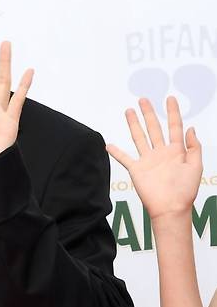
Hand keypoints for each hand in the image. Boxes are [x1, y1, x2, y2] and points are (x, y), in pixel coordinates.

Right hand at [106, 96, 201, 219]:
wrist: (170, 208)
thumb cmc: (185, 191)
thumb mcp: (196, 166)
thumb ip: (194, 147)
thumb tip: (191, 128)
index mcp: (177, 151)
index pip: (174, 126)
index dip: (173, 112)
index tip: (170, 99)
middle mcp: (161, 153)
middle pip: (154, 128)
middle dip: (149, 113)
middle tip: (144, 100)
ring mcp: (148, 160)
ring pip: (139, 138)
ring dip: (134, 124)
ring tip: (129, 111)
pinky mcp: (137, 170)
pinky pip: (124, 159)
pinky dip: (116, 152)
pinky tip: (109, 145)